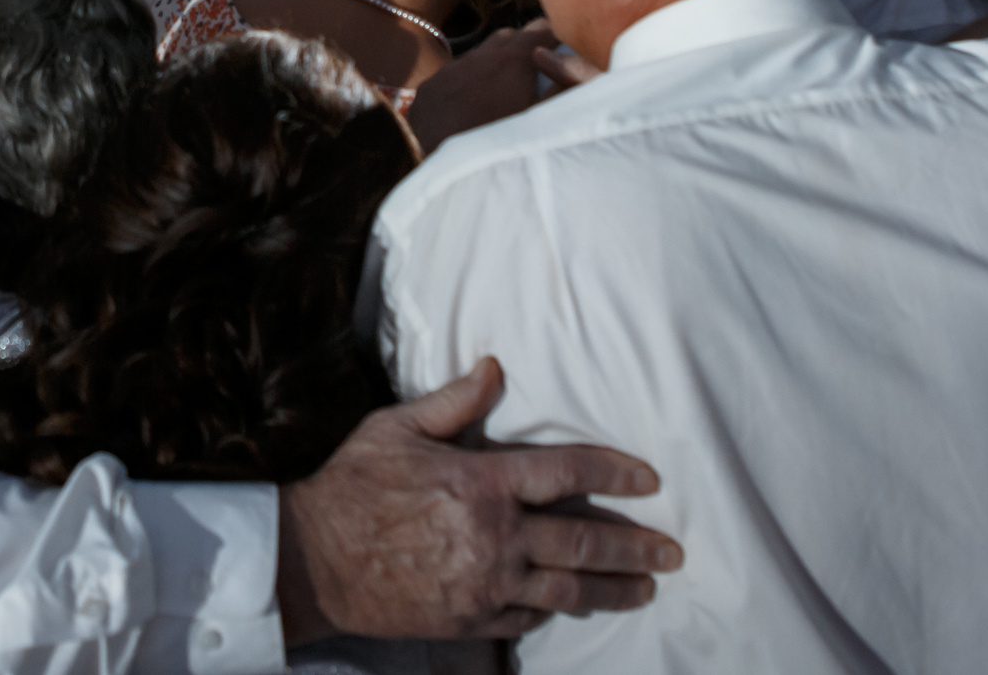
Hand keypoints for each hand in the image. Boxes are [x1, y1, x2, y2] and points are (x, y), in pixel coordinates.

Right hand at [275, 358, 677, 642]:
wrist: (313, 562)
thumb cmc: (352, 486)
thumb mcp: (397, 428)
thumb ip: (454, 403)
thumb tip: (494, 367)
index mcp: (482, 482)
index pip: (567, 474)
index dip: (615, 474)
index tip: (650, 479)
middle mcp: (495, 536)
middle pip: (584, 542)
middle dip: (636, 546)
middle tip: (673, 551)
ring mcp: (486, 585)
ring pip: (568, 589)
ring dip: (613, 589)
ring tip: (645, 588)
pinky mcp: (471, 620)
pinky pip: (529, 617)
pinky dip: (557, 609)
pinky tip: (574, 604)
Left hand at [403, 19, 565, 155]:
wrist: (452, 175)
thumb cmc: (507, 145)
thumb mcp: (545, 118)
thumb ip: (563, 88)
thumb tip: (572, 66)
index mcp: (513, 60)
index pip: (541, 29)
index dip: (554, 36)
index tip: (562, 46)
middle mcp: (479, 56)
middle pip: (507, 38)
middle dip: (522, 48)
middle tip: (534, 69)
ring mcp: (448, 70)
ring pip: (476, 57)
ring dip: (490, 67)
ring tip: (500, 93)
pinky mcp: (427, 88)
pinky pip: (450, 76)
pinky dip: (464, 84)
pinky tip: (469, 107)